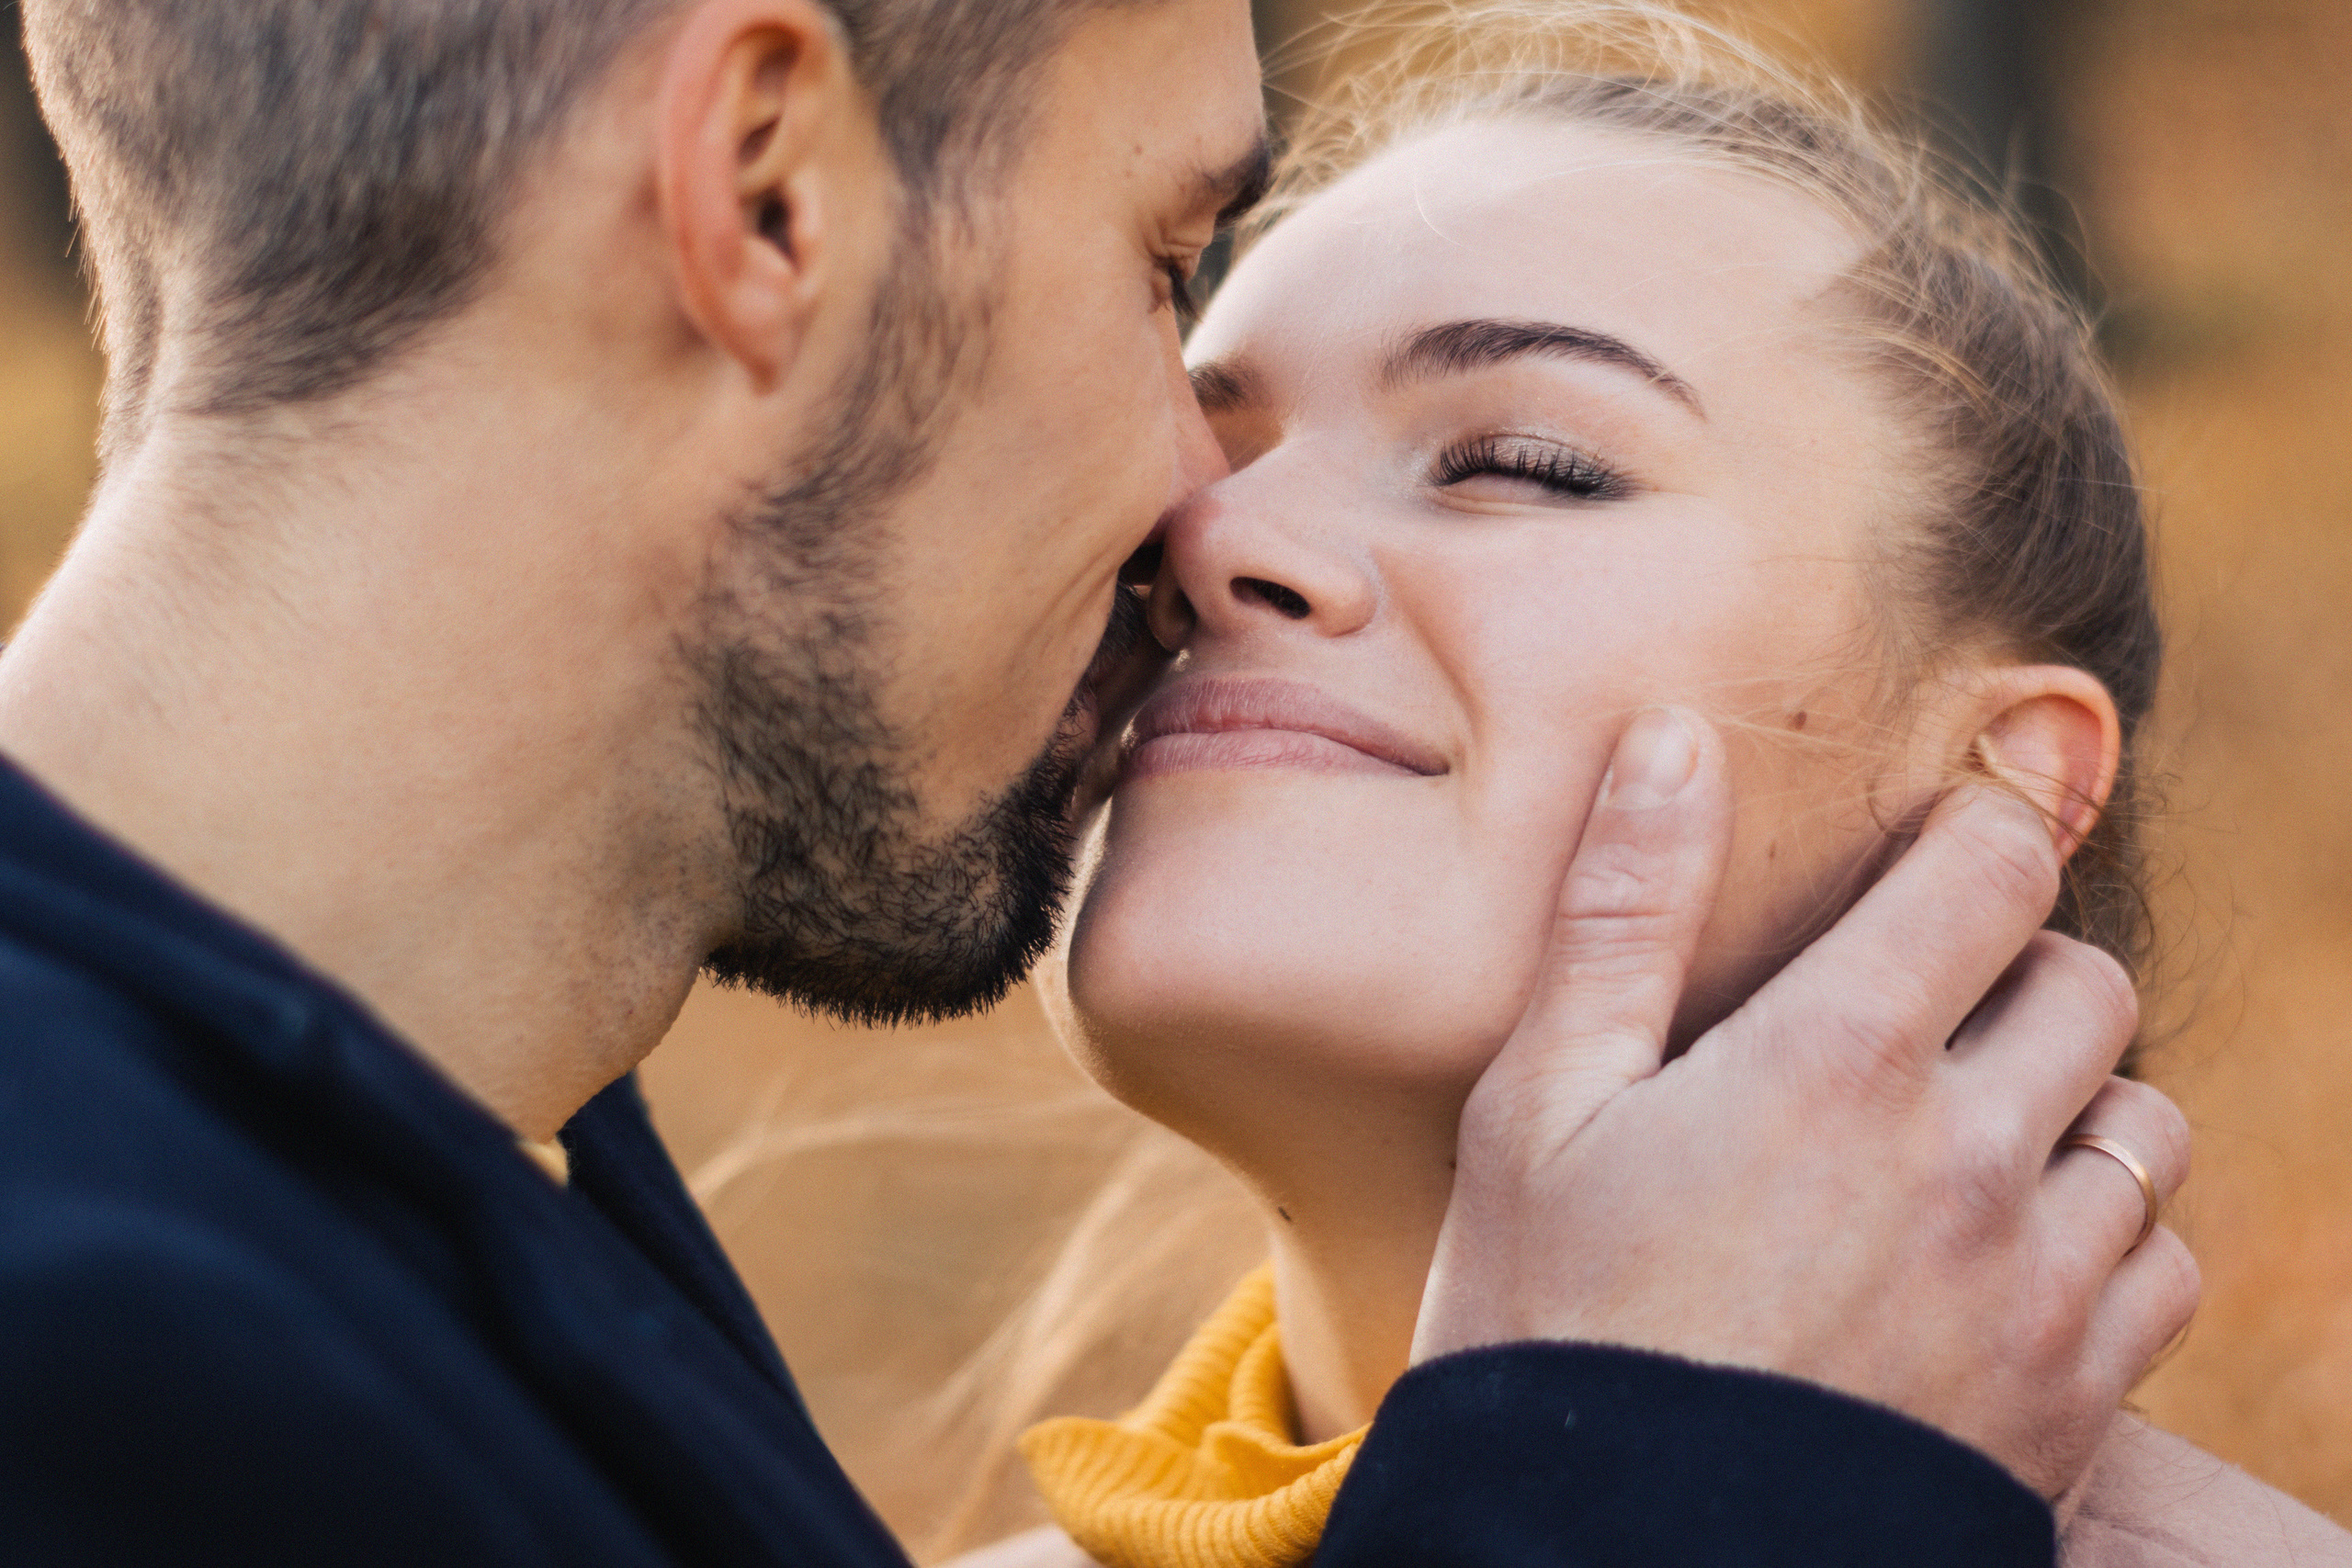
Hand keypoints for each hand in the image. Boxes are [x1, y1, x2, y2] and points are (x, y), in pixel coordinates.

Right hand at [1413, 706, 2197, 1498]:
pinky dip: (2106, 1235)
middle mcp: (1968, 1155)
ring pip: (2145, 1122)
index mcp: (1836, 1058)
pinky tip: (1999, 1255)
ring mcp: (2035, 1282)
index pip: (1995, 868)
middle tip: (1915, 1015)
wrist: (1602, 1563)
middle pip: (2086, 983)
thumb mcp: (1540, 1105)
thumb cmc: (1549, 1323)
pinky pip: (2165, 1262)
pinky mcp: (2073, 1395)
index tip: (1940, 846)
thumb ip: (1620, 911)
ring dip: (2070, 1104)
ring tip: (1959, 1141)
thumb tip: (1673, 737)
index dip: (1980, 827)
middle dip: (2013, 969)